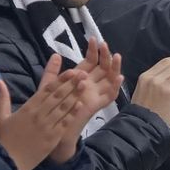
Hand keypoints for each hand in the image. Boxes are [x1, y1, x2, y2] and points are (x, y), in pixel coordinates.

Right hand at [0, 56, 85, 169]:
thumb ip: (2, 97)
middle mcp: (39, 115)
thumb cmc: (4, 140)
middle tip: (83, 73)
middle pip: (58, 96)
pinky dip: (73, 113)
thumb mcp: (1, 117)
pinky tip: (81, 105)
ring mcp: (47, 126)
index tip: (70, 71)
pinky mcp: (52, 138)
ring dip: (75, 95)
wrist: (8, 162)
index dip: (60, 80)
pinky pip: (64, 123)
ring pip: (63, 107)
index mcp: (27, 108)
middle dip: (71, 83)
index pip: (47, 90)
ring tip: (85, 85)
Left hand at [51, 40, 124, 162]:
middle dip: (105, 55)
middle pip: (103, 68)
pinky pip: (110, 97)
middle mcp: (89, 86)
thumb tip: (56, 54)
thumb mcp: (50, 87)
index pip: (91, 61)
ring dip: (114, 68)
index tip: (93, 39)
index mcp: (79, 80)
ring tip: (116, 55)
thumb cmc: (50, 110)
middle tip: (105, 44)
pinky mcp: (96, 105)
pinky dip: (116, 87)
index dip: (93, 51)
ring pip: (110, 80)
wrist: (52, 130)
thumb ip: (52, 71)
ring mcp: (94, 95)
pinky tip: (119, 77)